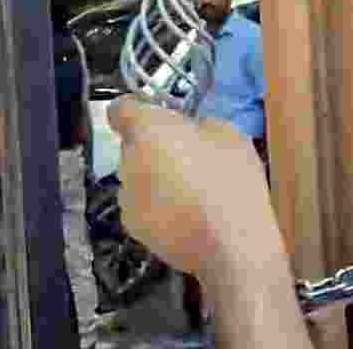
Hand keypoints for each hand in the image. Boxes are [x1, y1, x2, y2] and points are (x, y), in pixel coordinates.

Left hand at [107, 95, 275, 277]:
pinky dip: (158, 207)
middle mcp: (127, 161)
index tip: (160, 118)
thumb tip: (191, 131)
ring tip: (192, 194)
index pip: (120, 108)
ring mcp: (127, 197)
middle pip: (134, 146)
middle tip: (191, 158)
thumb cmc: (232, 180)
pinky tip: (186, 217)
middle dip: (156, 148)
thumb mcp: (229, 133)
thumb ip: (199, 124)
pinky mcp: (133, 228)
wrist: (231, 244)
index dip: (137, 110)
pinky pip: (143, 205)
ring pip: (138, 177)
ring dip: (156, 178)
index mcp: (147, 130)